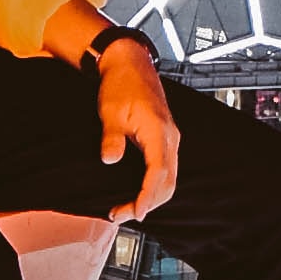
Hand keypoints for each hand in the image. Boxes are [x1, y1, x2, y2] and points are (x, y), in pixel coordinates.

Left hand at [94, 30, 180, 220]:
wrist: (129, 64)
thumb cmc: (121, 84)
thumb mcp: (111, 112)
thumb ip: (112, 138)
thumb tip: (110, 160)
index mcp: (159, 132)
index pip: (158, 173)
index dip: (147, 196)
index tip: (135, 212)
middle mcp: (170, 138)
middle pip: (168, 183)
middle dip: (147, 203)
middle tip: (120, 214)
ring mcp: (170, 139)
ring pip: (169, 179)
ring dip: (151, 197)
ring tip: (126, 208)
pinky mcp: (165, 139)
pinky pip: (166, 170)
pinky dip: (154, 186)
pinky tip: (138, 192)